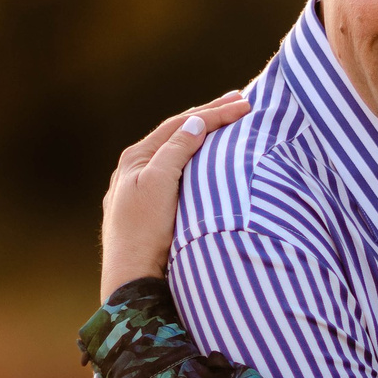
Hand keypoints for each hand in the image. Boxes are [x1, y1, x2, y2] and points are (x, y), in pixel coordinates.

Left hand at [99, 95, 249, 299]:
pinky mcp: (150, 210)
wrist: (133, 277)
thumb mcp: (159, 184)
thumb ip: (176, 151)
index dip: (213, 112)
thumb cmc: (144, 231)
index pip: (180, 125)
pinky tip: (204, 161)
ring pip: (176, 154)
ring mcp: (141, 190)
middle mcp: (136, 170)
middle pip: (176, 135)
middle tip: (239, 101)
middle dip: (208, 117)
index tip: (244, 104)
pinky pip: (176, 174)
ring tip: (224, 124)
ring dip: (201, 137)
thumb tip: (195, 123)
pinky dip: (195, 160)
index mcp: (136, 159)